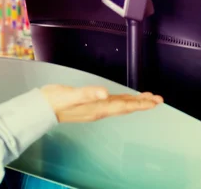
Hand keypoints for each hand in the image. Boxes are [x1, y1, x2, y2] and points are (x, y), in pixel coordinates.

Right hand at [41, 85, 162, 122]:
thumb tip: (105, 93)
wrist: (42, 107)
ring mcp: (96, 107)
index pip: (124, 106)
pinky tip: (126, 98)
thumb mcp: (71, 95)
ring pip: (121, 105)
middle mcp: (100, 109)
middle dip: (143, 103)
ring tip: (148, 98)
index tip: (154, 102)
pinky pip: (113, 103)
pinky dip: (123, 100)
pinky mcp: (91, 104)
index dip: (140, 103)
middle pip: (127, 106)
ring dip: (135, 102)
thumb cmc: (55, 101)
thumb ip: (88, 94)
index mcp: (98, 107)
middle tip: (158, 99)